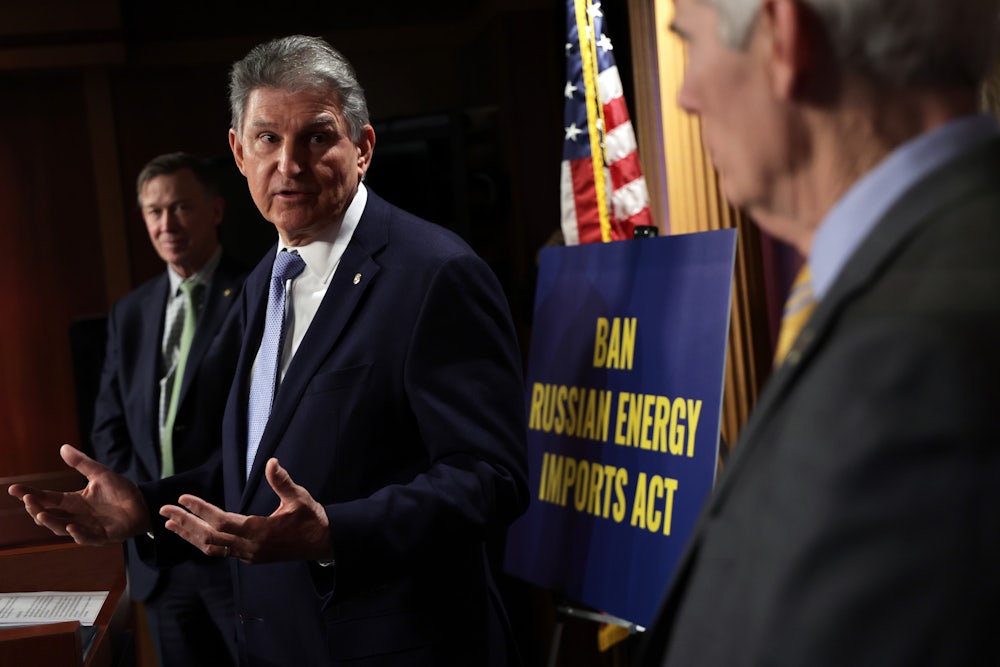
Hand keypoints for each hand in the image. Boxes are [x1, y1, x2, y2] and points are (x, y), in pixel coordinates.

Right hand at [7, 444, 150, 544]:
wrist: (144, 503)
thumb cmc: (121, 491)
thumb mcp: (100, 474)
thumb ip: (82, 463)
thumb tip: (63, 447)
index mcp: (73, 502)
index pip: (47, 498)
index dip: (30, 494)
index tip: (13, 488)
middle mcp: (75, 516)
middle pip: (49, 515)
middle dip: (36, 508)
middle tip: (27, 500)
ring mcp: (87, 527)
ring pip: (62, 528)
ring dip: (51, 522)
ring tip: (40, 513)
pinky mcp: (103, 536)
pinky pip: (87, 538)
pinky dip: (78, 534)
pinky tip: (71, 527)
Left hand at [160, 458, 332, 562]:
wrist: (323, 544)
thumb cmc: (312, 519)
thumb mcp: (299, 498)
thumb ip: (282, 482)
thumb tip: (272, 462)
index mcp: (259, 531)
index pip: (221, 521)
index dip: (200, 510)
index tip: (182, 499)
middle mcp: (249, 546)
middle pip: (209, 536)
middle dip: (185, 523)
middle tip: (164, 511)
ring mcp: (248, 554)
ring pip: (211, 547)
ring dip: (190, 535)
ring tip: (170, 525)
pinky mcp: (250, 557)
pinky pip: (220, 552)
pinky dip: (203, 542)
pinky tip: (194, 534)